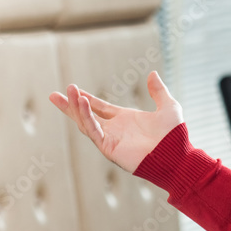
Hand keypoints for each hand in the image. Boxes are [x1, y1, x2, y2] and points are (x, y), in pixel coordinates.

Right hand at [49, 71, 182, 172]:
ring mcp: (110, 139)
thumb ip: (159, 91)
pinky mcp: (109, 148)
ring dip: (76, 107)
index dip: (85, 98)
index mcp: (123, 120)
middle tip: (53, 94)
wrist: (177, 157)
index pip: (98, 107)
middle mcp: (114, 129)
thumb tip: (153, 73)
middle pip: (85, 115)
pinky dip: (86, 117)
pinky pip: (94, 131)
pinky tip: (82, 103)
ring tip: (68, 92)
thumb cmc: (175, 136)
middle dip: (69, 105)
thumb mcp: (168, 106)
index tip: (73, 89)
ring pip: (86, 122)